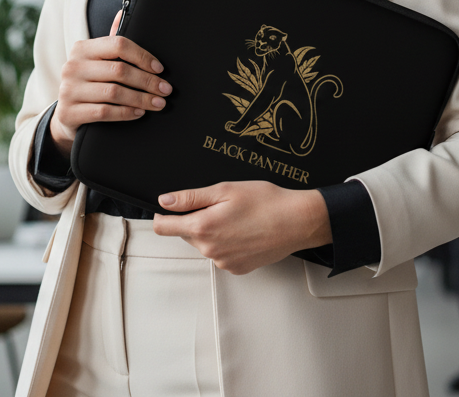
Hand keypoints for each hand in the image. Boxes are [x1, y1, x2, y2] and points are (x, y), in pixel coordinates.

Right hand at [50, 10, 171, 155]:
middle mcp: (72, 67)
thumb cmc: (89, 82)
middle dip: (148, 81)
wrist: (67, 114)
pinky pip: (105, 112)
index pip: (118, 45)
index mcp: (82, 48)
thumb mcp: (97, 60)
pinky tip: (139, 113)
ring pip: (114, 93)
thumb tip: (122, 12)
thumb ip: (111, 40)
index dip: (143, 56)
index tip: (160, 69)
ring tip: (158, 103)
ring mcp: (68, 90)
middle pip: (119, 71)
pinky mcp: (69, 113)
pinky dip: (126, 113)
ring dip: (141, 99)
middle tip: (165, 89)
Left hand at [153, 181, 331, 274]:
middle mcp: (210, 249)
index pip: (164, 227)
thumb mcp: (225, 190)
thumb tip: (165, 201)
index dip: (162, 215)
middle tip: (220, 205)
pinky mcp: (236, 268)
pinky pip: (221, 254)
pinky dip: (226, 243)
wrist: (296, 222)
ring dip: (212, 231)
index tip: (167, 209)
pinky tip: (243, 231)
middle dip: (195, 219)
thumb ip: (191, 197)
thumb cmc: (266, 202)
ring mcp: (223, 261)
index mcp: (203, 227)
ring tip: (237, 217)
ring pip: (205, 244)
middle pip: (186, 233)